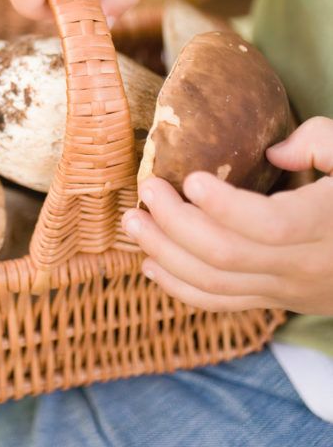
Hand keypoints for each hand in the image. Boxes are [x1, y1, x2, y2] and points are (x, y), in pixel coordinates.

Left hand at [122, 117, 332, 314]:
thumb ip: (320, 143)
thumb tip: (272, 153)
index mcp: (326, 223)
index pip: (269, 226)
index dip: (225, 206)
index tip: (192, 178)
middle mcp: (305, 264)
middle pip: (227, 256)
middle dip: (176, 224)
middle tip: (147, 190)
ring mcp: (287, 288)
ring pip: (216, 284)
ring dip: (165, 254)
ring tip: (134, 222)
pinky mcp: (276, 300)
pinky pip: (221, 303)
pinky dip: (179, 287)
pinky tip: (150, 263)